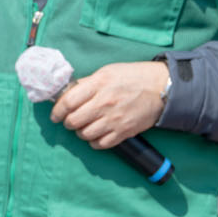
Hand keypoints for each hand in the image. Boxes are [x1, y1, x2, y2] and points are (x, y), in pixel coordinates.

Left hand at [52, 60, 170, 150]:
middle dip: (67, 123)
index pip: (68, 102)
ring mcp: (115, 119)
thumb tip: (69, 92)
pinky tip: (96, 135)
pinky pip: (101, 144)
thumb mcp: (107, 72)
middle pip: (73, 121)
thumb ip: (87, 83)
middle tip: (70, 121)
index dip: (57, 111)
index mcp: (98, 85)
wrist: (162, 88)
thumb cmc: (133, 77)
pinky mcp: (125, 131)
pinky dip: (94, 142)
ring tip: (83, 127)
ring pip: (85, 134)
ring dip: (80, 133)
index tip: (55, 115)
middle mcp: (104, 103)